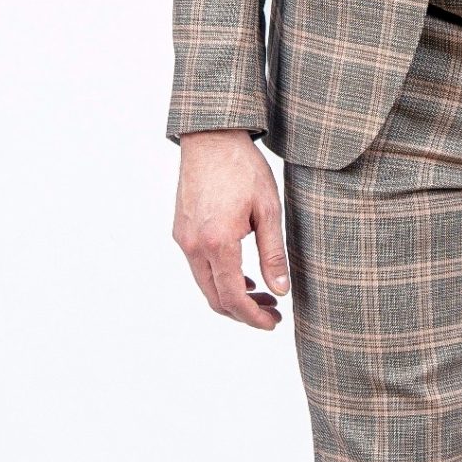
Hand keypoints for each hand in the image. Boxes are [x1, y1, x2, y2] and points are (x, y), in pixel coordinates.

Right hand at [172, 130, 290, 329]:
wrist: (211, 138)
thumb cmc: (243, 168)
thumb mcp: (269, 210)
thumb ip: (273, 254)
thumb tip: (281, 291)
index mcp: (217, 242)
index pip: (233, 297)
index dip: (253, 317)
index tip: (273, 323)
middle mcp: (193, 245)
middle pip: (215, 299)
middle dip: (244, 312)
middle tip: (273, 312)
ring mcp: (183, 239)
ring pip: (205, 285)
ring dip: (231, 296)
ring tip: (261, 294)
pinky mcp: (181, 231)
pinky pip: (198, 267)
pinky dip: (219, 279)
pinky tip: (241, 274)